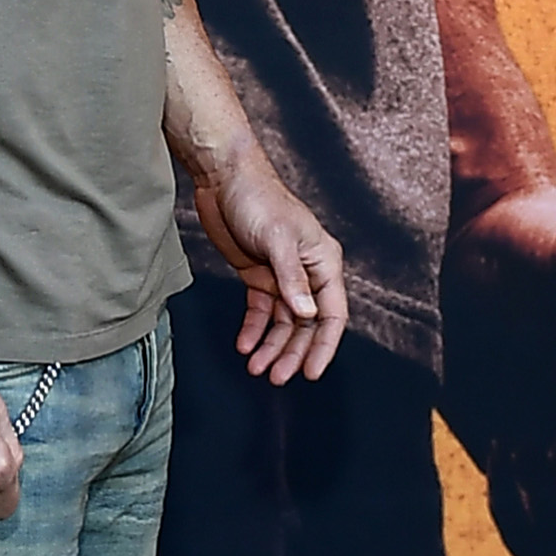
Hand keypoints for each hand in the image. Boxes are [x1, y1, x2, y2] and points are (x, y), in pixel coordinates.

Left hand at [189, 145, 348, 386]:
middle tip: (277, 377)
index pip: (332, 314)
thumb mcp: (276, 238)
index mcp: (324, 262)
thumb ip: (291, 278)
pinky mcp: (258, 275)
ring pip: (283, 323)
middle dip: (293, 353)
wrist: (223, 178)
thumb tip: (306, 314)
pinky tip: (245, 346)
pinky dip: (254, 331)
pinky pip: (261, 312)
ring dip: (272, 347)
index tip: (311, 372)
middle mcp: (307, 273)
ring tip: (258, 369)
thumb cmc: (258, 198)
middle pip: (307, 325)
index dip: (324, 346)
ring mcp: (282, 276)